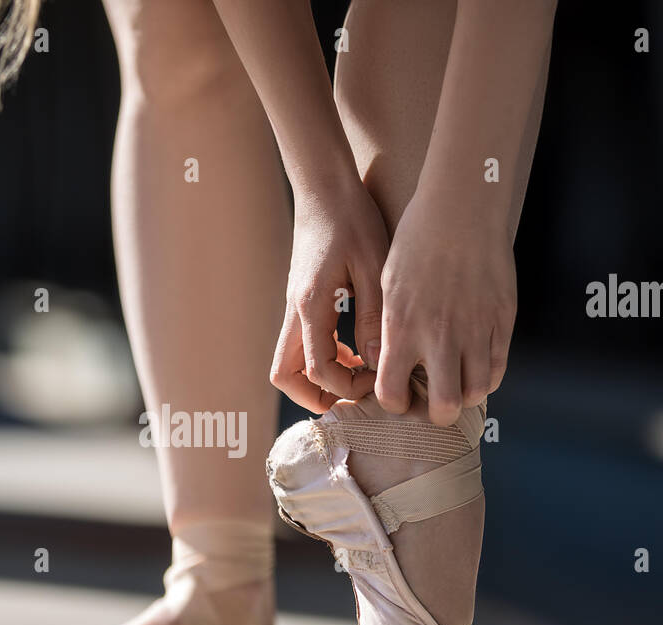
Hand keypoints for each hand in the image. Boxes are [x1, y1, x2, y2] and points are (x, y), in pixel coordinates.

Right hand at [269, 180, 387, 413]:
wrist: (325, 188)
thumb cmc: (352, 220)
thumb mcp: (373, 267)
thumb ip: (374, 317)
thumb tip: (377, 363)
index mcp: (311, 306)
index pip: (318, 369)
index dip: (348, 387)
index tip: (378, 380)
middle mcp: (295, 311)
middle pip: (284, 376)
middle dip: (316, 396)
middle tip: (355, 396)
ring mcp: (293, 308)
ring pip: (289, 364)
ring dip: (319, 379)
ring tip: (359, 374)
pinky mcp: (300, 302)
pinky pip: (301, 345)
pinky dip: (324, 359)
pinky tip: (355, 350)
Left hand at [374, 192, 516, 423]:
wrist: (460, 209)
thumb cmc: (416, 242)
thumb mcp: (387, 286)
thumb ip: (389, 329)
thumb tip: (386, 363)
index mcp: (401, 329)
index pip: (392, 395)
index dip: (394, 402)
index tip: (397, 394)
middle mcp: (439, 337)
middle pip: (443, 408)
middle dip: (435, 414)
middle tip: (431, 401)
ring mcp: (475, 330)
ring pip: (475, 394)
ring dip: (463, 395)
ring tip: (455, 380)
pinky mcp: (502, 320)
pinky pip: (497, 368)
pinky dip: (485, 375)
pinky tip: (474, 364)